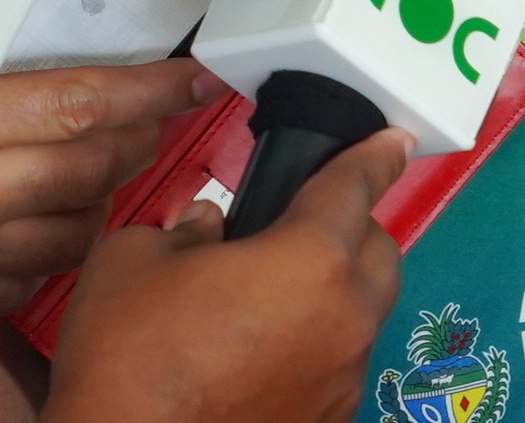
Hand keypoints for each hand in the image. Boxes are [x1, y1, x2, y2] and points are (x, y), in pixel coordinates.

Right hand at [0, 56, 219, 316]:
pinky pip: (32, 278)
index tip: (189, 74)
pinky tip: (61, 222)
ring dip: (110, 189)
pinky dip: (62, 245)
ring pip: (77, 227)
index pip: (81, 107)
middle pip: (94, 166)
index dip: (146, 90)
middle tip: (161, 106)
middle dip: (139, 134)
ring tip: (122, 154)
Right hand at [42, 130, 406, 422]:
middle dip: (351, 229)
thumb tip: (209, 229)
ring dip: (329, 295)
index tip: (394, 141)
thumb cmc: (130, 356)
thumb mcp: (136, 257)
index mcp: (310, 263)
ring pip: (359, 316)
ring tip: (263, 299)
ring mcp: (341, 383)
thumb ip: (187, 227)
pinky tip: (256, 355)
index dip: (374, 156)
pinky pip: (335, 366)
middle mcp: (345, 323)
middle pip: (378, 255)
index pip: (355, 189)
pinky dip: (311, 348)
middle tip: (298, 224)